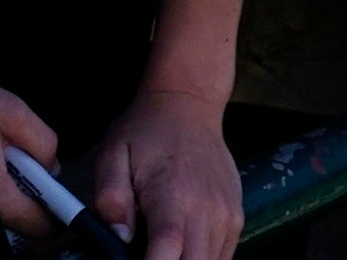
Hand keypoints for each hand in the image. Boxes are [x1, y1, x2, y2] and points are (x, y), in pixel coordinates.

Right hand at [0, 59, 61, 234]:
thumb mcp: (12, 110)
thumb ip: (43, 142)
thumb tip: (53, 169)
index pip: (39, 224)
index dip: (57, 208)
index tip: (59, 188)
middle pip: (21, 219)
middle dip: (33, 194)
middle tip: (27, 157)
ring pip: (4, 207)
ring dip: (13, 186)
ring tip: (2, 149)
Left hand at [89, 84, 242, 258]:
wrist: (188, 103)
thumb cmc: (148, 130)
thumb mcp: (114, 153)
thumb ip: (111, 196)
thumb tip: (117, 237)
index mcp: (172, 194)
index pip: (167, 251)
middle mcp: (206, 208)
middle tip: (146, 255)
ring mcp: (226, 214)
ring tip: (161, 250)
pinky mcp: (235, 216)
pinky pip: (223, 257)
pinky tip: (181, 249)